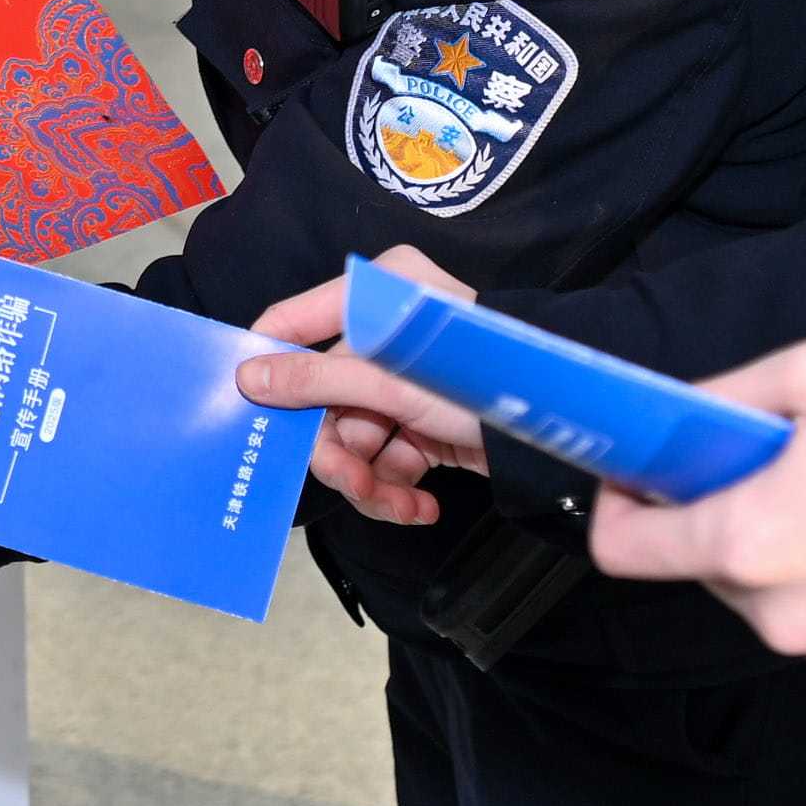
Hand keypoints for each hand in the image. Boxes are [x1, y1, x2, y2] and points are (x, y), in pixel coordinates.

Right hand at [234, 257, 490, 523]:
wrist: (559, 424)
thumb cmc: (471, 378)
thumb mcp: (388, 380)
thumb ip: (316, 381)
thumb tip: (247, 379)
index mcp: (372, 297)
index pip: (294, 322)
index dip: (268, 365)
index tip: (245, 413)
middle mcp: (384, 335)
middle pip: (325, 398)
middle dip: (338, 451)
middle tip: (351, 482)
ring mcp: (406, 384)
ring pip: (355, 438)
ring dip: (370, 481)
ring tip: (398, 506)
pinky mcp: (427, 425)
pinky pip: (389, 459)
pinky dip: (398, 489)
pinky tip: (420, 508)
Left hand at [584, 342, 805, 688]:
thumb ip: (728, 399)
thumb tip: (678, 418)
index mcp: (745, 543)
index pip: (626, 549)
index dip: (622, 505)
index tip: (641, 474)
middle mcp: (778, 616)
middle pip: (710, 567)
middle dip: (729, 516)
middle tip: (786, 465)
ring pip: (775, 599)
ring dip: (791, 554)